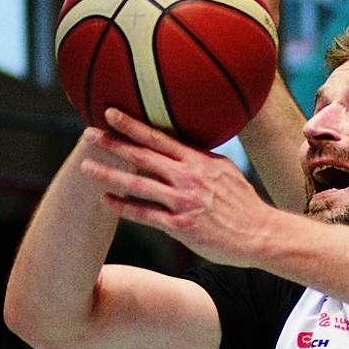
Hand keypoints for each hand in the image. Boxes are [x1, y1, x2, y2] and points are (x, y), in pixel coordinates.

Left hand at [79, 108, 276, 265]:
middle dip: (113, 144)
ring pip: (139, 184)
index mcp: (199, 162)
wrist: (262, 235)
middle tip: (88, 134)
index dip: (133, 125)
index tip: (110, 113)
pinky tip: (106, 200)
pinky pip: (145, 214)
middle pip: (144, 156)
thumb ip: (201, 159)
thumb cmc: (244, 204)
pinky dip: (124, 207)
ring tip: (86, 167)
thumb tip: (182, 145)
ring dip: (110, 174)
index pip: (160, 138)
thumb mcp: (226, 172)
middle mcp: (189, 178)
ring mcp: (184, 202)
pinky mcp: (181, 226)